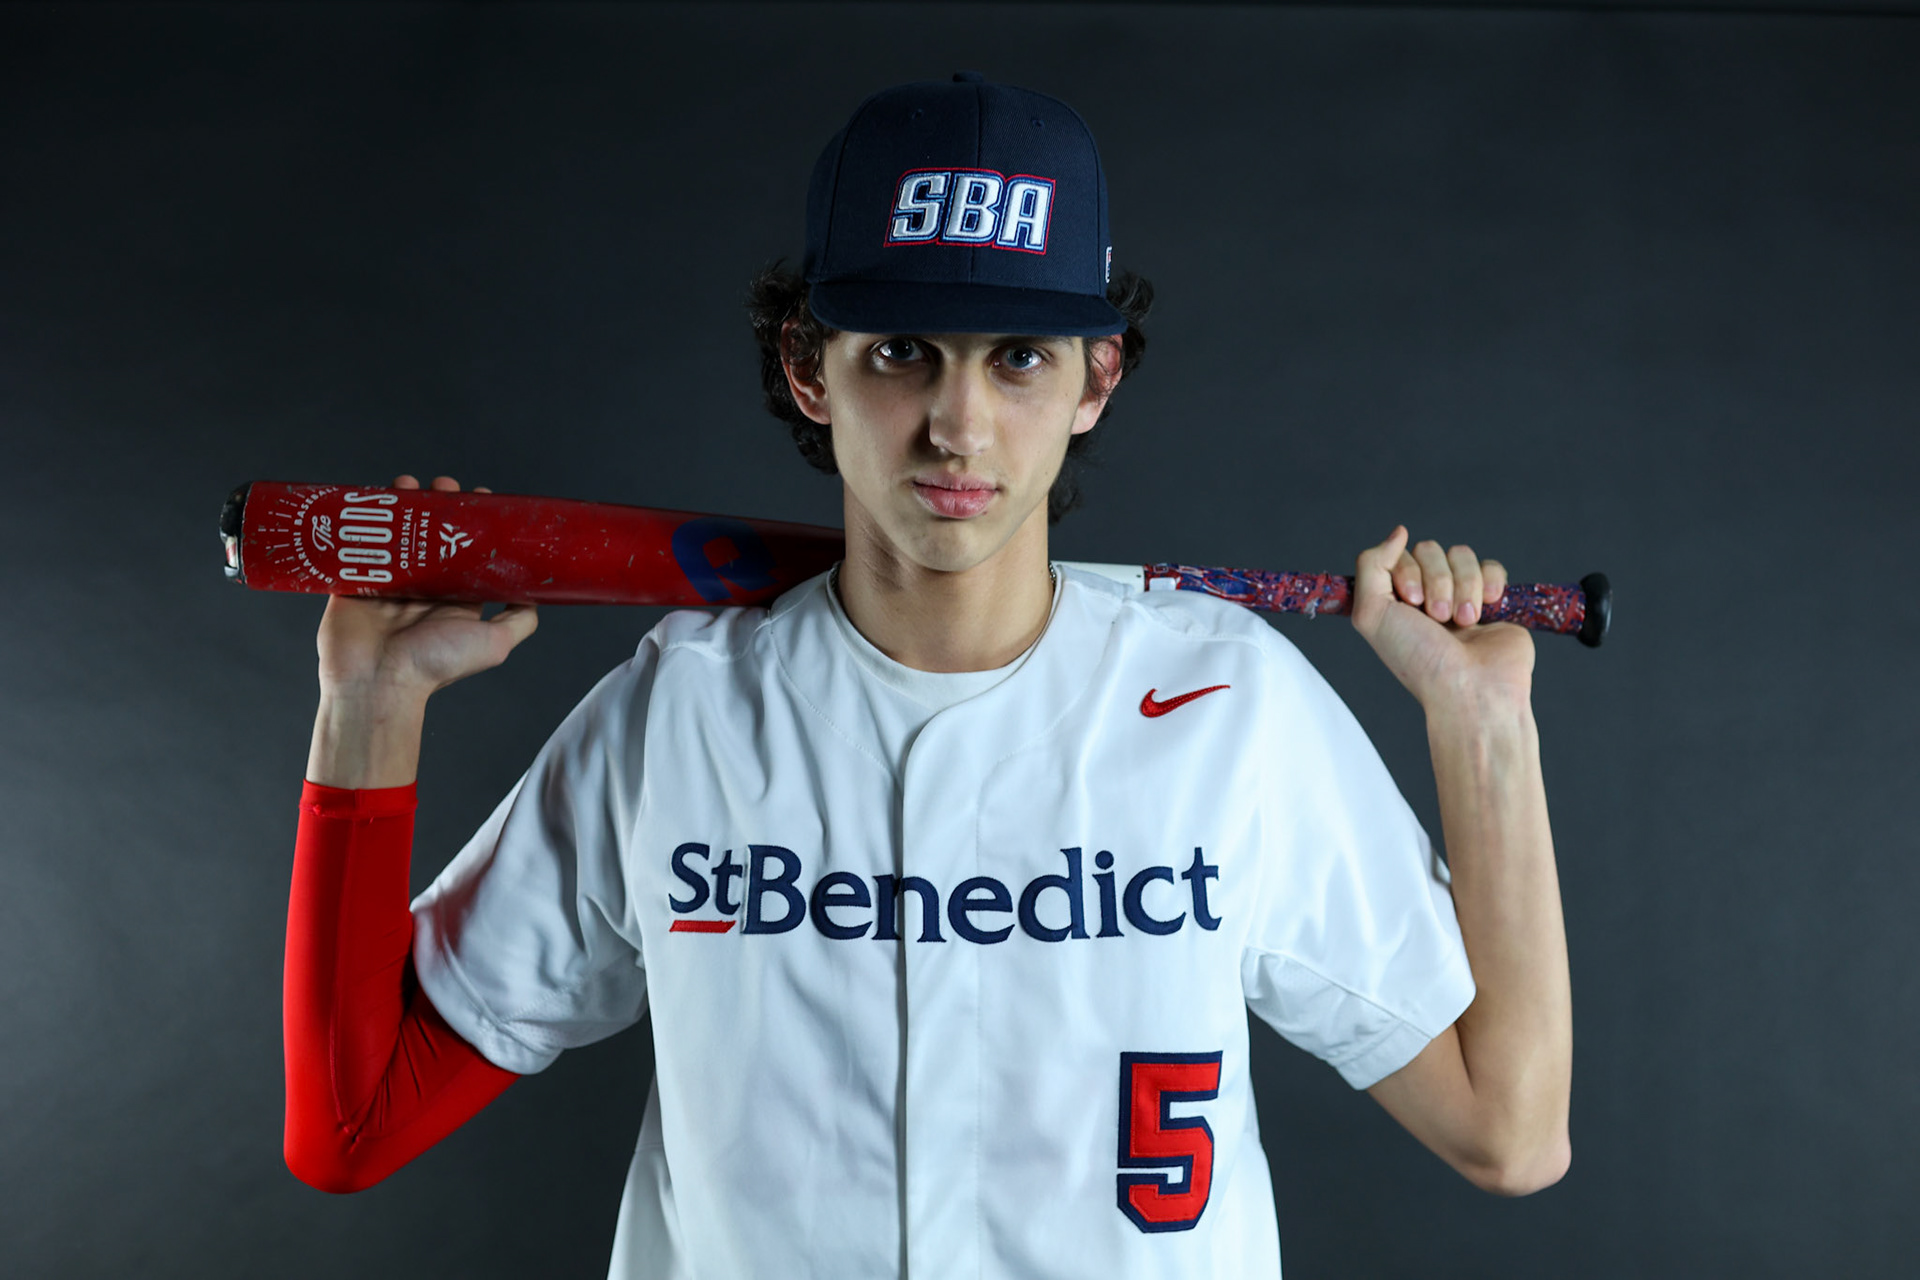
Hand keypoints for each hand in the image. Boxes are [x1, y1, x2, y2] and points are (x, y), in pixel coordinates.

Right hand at [315, 474, 538, 703]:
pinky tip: (375, 499)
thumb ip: (518, 620)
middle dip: (438, 506)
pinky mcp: (354, 581)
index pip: (467, 552)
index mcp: (455, 601)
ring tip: (411, 484)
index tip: (478, 498)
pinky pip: (357, 544)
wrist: (376, 684)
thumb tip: (537, 597)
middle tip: (443, 486)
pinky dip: (363, 521)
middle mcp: (424, 590)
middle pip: (432, 536)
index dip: (473, 524)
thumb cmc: (433, 666)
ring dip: (404, 505)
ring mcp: (388, 584)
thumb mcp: (495, 643)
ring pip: (396, 534)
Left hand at [1350, 526, 1534, 711]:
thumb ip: (1371, 565)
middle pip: (1431, 550)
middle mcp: (1426, 595)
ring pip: (1462, 555)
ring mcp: (1461, 595)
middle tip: (1438, 618)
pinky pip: (1491, 566)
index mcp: (1396, 599)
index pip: (1399, 554)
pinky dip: (1489, 584)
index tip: (1411, 604)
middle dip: (1436, 583)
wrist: (1471, 688)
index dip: (1407, 573)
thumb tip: (1398, 532)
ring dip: (1462, 588)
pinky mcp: (1493, 599)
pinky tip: (1488, 610)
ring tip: (1464, 622)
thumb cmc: (1420, 659)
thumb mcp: (1372, 614)